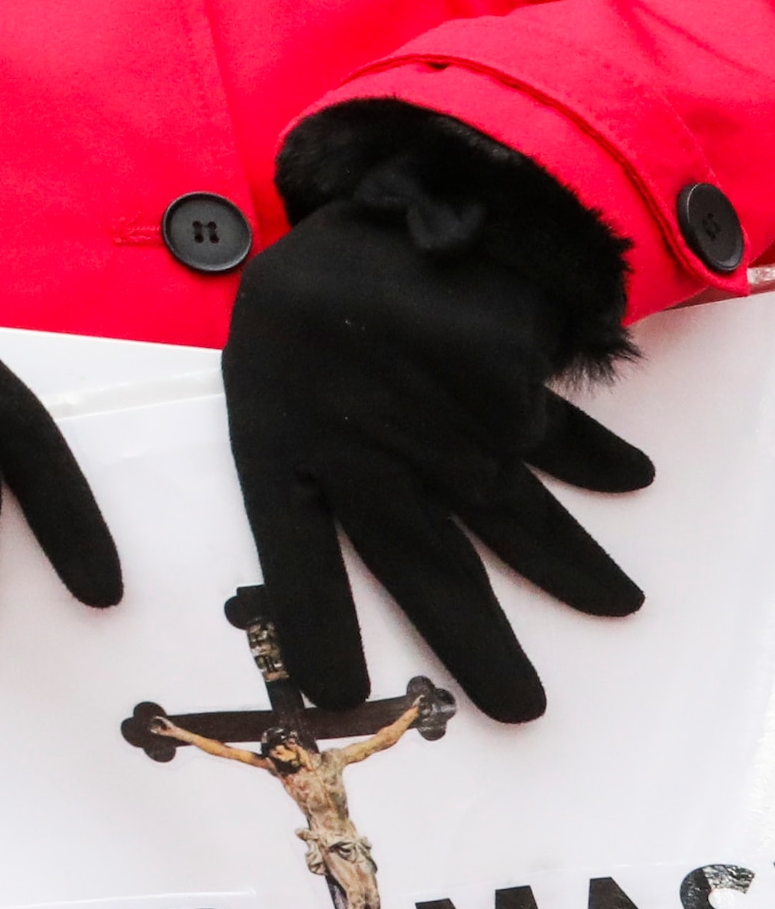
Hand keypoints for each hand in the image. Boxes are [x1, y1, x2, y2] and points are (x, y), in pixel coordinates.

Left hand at [229, 192, 649, 721]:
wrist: (394, 198)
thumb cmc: (318, 301)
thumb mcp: (279, 368)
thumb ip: (317, 455)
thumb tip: (353, 533)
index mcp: (281, 433)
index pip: (290, 547)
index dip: (313, 620)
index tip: (340, 691)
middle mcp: (360, 440)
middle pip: (423, 561)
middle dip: (475, 640)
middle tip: (523, 710)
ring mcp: (433, 417)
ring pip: (511, 516)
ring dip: (570, 565)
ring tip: (619, 605)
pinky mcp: (499, 388)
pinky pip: (554, 439)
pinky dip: (596, 460)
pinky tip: (629, 478)